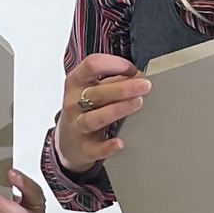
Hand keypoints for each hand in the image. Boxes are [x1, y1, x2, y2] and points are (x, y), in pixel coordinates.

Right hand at [55, 53, 147, 174]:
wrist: (68, 142)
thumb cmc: (85, 109)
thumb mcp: (93, 89)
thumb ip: (114, 81)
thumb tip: (139, 76)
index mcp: (76, 82)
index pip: (92, 65)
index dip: (114, 64)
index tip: (132, 70)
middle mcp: (74, 103)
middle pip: (96, 93)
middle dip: (123, 88)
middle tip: (145, 86)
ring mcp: (77, 126)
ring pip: (94, 118)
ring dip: (117, 110)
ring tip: (137, 103)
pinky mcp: (84, 148)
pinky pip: (95, 148)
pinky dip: (107, 146)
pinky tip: (119, 142)